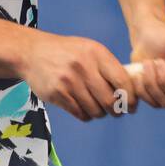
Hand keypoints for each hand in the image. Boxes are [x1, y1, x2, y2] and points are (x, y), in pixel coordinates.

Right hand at [19, 31, 138, 121]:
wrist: (32, 52)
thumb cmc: (67, 53)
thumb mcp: (89, 49)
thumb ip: (108, 66)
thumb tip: (131, 91)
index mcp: (96, 53)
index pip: (123, 81)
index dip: (131, 98)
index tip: (132, 105)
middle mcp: (83, 66)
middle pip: (110, 101)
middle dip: (116, 110)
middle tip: (116, 111)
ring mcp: (69, 81)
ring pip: (95, 110)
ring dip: (99, 113)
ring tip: (96, 107)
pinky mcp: (57, 94)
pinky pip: (80, 113)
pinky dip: (85, 115)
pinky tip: (83, 107)